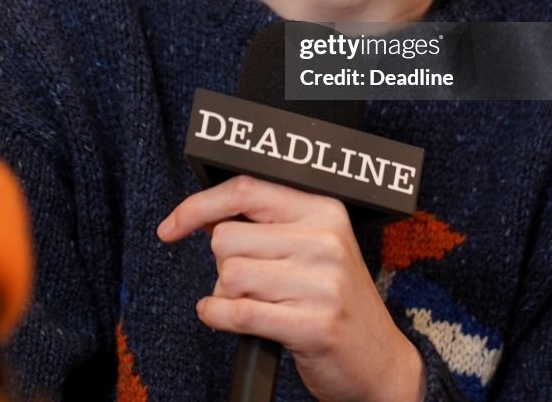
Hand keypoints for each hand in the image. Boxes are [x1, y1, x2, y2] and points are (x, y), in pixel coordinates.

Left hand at [157, 175, 424, 401]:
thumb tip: (204, 215)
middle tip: (249, 281)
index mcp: (323, 209)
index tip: (171, 226)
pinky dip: (217, 316)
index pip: (246, 190)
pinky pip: (237, 312)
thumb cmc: (335, 300)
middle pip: (227, 237)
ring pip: (229, 275)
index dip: (198, 206)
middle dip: (223, 264)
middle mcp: (325, 239)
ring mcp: (320, 282)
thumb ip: (268, 225)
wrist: (380, 361)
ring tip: (253, 303)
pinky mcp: (312, 324)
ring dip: (225, 294)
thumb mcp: (315, 247)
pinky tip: (224, 317)